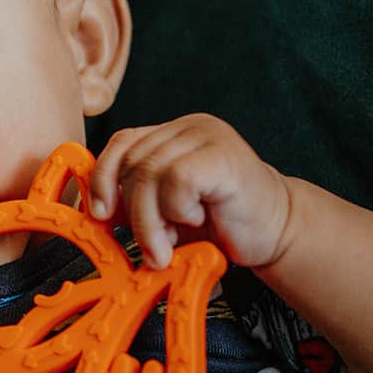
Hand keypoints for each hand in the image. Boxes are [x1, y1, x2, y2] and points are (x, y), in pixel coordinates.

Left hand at [88, 114, 291, 268]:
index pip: (122, 142)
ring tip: (168, 245)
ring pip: (150, 172)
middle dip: (133, 212)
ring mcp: (208, 135)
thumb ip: (137, 199)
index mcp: (172, 135)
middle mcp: (188, 127)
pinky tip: (198, 218)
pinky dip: (178, 208)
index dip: (102, 177)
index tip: (100, 213)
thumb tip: (96, 208)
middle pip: (133, 161)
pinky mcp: (224, 154)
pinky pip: (177, 178)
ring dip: (151, 220)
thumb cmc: (222, 223)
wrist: (276, 233)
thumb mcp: (167, 210)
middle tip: (152, 245)